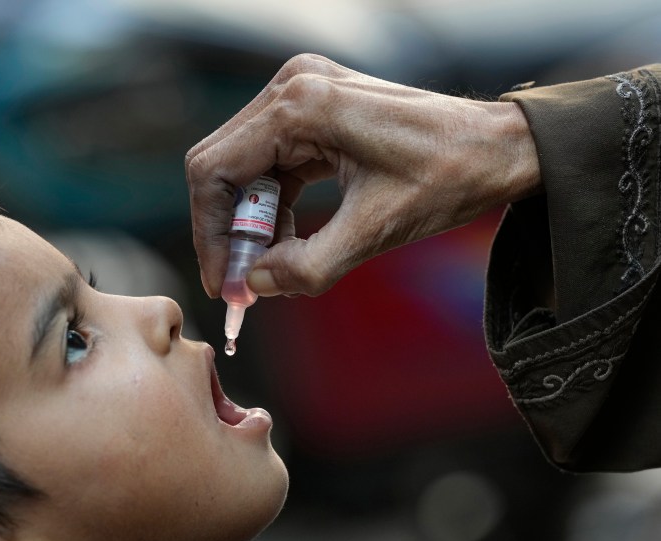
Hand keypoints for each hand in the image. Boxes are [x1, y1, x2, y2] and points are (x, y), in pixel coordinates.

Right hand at [185, 53, 540, 297]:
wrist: (498, 147)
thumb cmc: (449, 176)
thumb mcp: (375, 231)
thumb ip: (308, 266)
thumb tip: (256, 285)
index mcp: (302, 105)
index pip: (215, 171)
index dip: (211, 235)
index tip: (226, 284)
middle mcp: (293, 86)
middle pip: (222, 166)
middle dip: (229, 231)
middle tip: (245, 282)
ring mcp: (302, 91)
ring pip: (242, 166)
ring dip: (250, 221)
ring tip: (272, 266)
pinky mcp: (313, 106)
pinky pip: (269, 160)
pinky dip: (271, 204)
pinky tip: (289, 237)